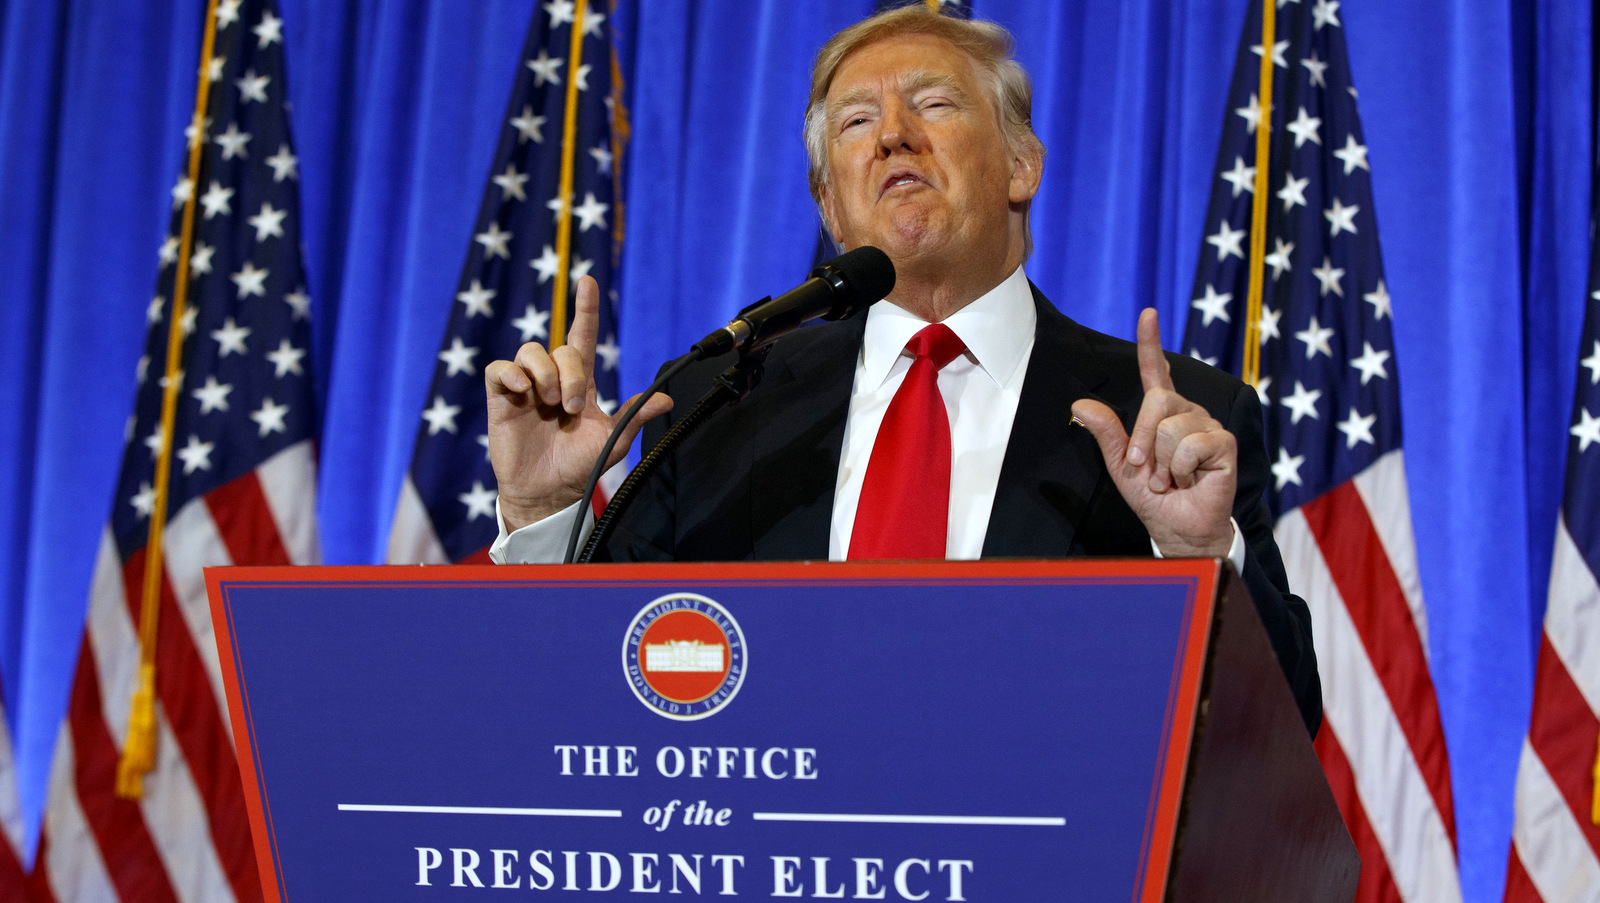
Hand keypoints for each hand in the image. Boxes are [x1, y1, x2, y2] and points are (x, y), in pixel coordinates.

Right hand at [485, 276, 671, 531]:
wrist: (547, 494)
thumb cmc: (579, 469)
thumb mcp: (612, 442)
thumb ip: (635, 416)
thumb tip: (667, 399)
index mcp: (580, 384)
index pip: (583, 337)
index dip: (586, 310)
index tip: (588, 281)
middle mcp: (552, 380)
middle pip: (561, 349)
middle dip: (570, 374)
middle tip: (571, 409)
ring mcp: (526, 388)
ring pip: (531, 352)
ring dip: (544, 373)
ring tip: (549, 403)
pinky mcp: (501, 399)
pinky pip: (500, 369)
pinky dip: (511, 374)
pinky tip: (522, 391)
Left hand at [1071, 309, 1235, 556]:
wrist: (1179, 527)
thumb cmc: (1154, 496)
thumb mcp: (1122, 464)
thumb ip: (1106, 433)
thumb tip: (1079, 404)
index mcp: (1162, 413)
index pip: (1155, 371)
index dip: (1150, 342)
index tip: (1147, 313)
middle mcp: (1186, 412)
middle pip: (1156, 401)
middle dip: (1143, 441)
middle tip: (1148, 471)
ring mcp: (1207, 425)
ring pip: (1171, 429)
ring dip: (1163, 464)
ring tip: (1173, 479)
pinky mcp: (1224, 444)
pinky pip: (1190, 446)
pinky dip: (1181, 470)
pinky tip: (1190, 480)